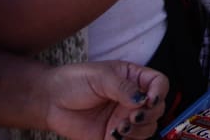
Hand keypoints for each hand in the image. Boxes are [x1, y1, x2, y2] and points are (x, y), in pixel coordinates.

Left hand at [42, 61, 168, 139]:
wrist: (50, 101)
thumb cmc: (74, 81)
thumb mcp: (100, 77)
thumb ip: (122, 87)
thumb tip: (141, 100)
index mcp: (134, 79)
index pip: (159, 84)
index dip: (159, 92)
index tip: (149, 100)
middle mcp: (132, 100)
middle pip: (158, 109)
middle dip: (148, 115)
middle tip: (132, 116)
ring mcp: (124, 119)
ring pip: (148, 129)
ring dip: (138, 131)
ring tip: (119, 128)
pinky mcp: (113, 137)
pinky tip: (113, 136)